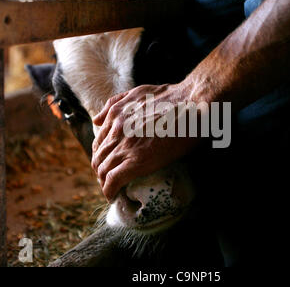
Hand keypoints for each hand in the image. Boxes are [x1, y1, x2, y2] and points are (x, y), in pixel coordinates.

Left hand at [91, 82, 199, 201]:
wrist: (192, 104)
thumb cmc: (174, 97)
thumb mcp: (139, 92)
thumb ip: (116, 103)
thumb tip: (97, 120)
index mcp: (116, 115)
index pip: (99, 141)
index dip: (101, 155)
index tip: (108, 163)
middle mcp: (116, 130)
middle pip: (98, 157)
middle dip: (101, 170)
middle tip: (108, 179)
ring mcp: (126, 146)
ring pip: (103, 170)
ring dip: (104, 182)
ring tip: (111, 189)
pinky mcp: (136, 161)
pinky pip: (113, 180)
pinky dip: (109, 190)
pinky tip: (112, 196)